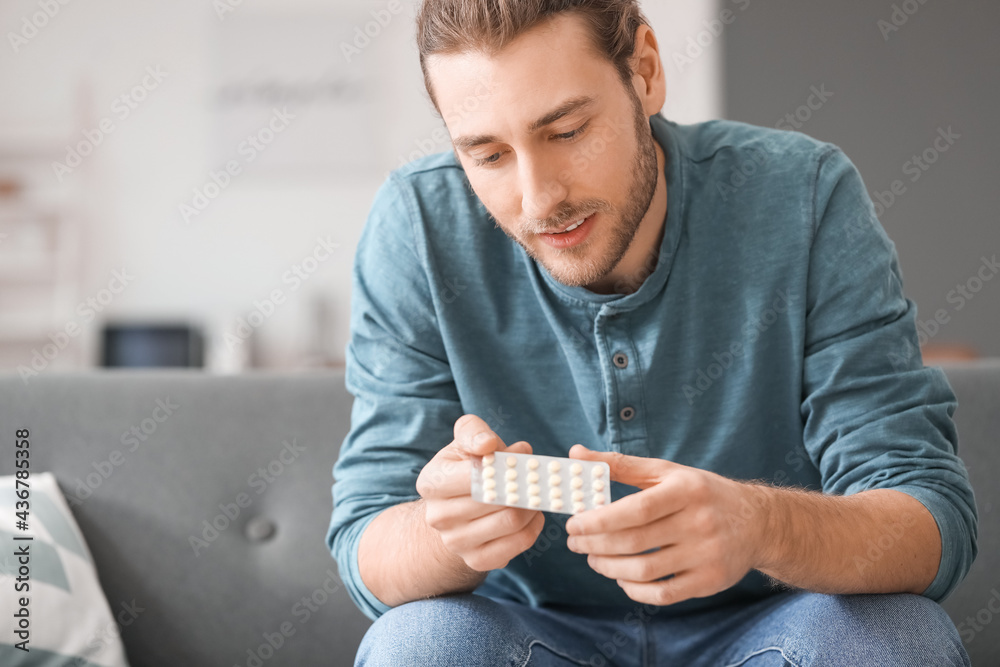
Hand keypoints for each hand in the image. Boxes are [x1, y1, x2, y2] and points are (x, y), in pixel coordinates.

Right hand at [416, 414, 545, 571]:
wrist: (455, 510)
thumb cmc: (465, 468)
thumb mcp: (464, 441)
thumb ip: (473, 432)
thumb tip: (487, 444)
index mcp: (432, 483)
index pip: (475, 475)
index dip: (505, 465)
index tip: (521, 456)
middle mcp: (438, 516)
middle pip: (496, 500)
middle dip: (523, 485)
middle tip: (537, 476)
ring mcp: (456, 543)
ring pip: (511, 521)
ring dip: (532, 505)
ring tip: (535, 493)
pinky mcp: (476, 561)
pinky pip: (518, 543)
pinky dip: (533, 526)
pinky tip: (533, 514)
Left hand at [564, 444, 770, 605]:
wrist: (757, 523)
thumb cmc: (701, 493)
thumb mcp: (666, 472)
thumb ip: (620, 465)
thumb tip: (577, 453)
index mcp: (686, 490)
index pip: (636, 509)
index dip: (599, 520)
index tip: (573, 523)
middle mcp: (699, 522)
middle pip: (636, 542)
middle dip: (596, 545)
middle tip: (575, 543)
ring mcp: (706, 555)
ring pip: (645, 571)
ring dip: (609, 568)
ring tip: (594, 559)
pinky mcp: (710, 581)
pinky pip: (663, 594)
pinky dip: (635, 589)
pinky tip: (621, 577)